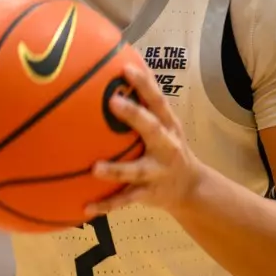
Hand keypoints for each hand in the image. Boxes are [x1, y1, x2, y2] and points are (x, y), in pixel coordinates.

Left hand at [87, 60, 206, 216]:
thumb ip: (143, 104)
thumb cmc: (168, 147)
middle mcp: (166, 146)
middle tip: (113, 101)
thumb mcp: (164, 125)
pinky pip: (125, 201)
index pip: (157, 100)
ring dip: (117, 170)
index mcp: (168, 126)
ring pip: (137, 170)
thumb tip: (115, 70)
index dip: (145, 83)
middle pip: (153, 128)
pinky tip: (85, 208)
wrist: (190, 189)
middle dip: (135, 115)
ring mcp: (158, 172)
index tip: (127, 67)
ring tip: (95, 168)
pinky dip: (106, 205)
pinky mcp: (149, 194)